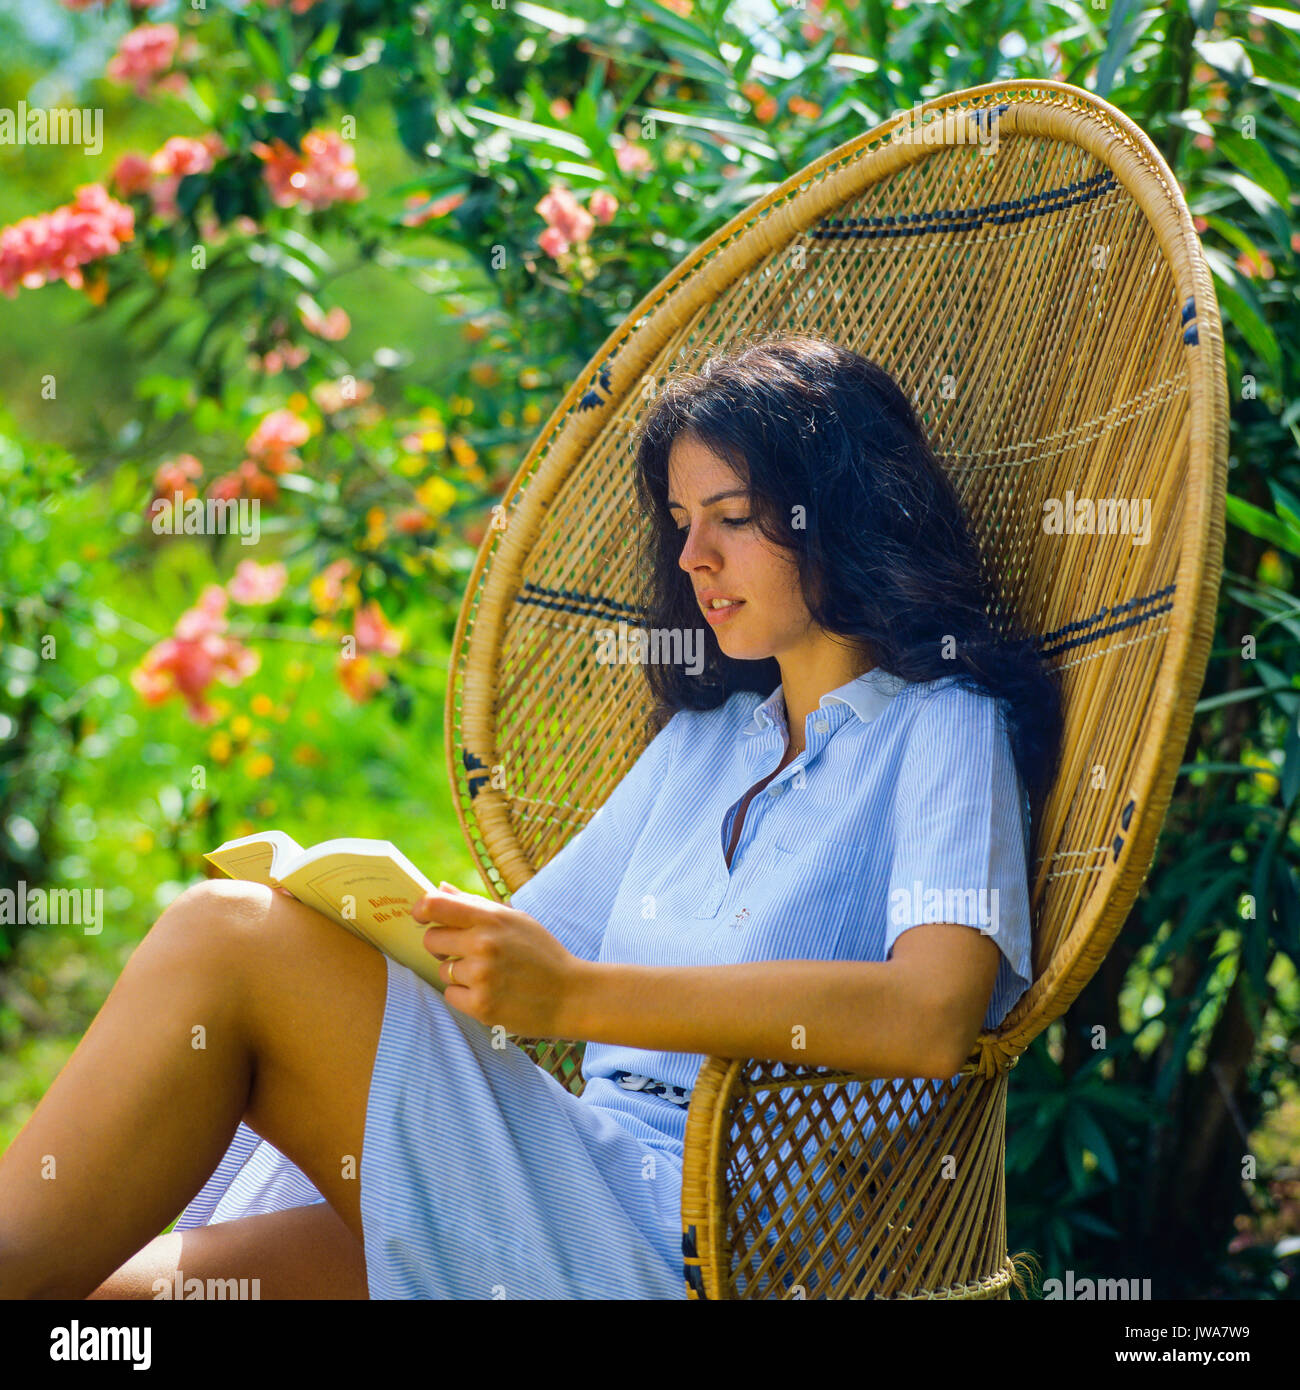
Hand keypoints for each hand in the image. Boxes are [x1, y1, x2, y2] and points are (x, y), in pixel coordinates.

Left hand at [412, 881, 584, 1038]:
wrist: (571, 995)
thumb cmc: (542, 953)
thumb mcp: (516, 920)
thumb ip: (475, 905)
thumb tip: (439, 888)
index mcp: (492, 919)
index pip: (436, 905)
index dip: (421, 909)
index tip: (421, 917)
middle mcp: (483, 945)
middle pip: (431, 939)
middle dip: (442, 945)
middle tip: (463, 951)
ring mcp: (482, 976)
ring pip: (442, 970)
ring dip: (458, 973)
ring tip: (488, 975)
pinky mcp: (481, 1006)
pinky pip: (451, 995)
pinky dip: (465, 995)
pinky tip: (490, 992)